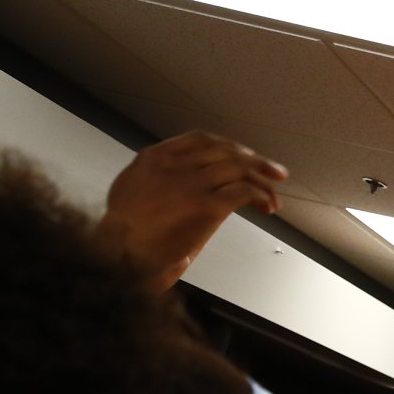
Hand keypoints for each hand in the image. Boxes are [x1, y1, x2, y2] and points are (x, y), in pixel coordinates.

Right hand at [96, 131, 287, 293]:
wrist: (119, 254)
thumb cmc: (125, 232)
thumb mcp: (133, 189)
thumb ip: (159, 176)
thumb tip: (186, 176)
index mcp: (155, 157)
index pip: (201, 139)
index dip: (229, 146)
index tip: (245, 155)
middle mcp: (174, 165)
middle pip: (226, 152)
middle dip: (255, 161)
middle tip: (273, 172)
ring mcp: (191, 183)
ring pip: (239, 169)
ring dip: (262, 182)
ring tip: (273, 197)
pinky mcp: (205, 206)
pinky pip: (244, 192)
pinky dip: (261, 197)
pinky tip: (267, 207)